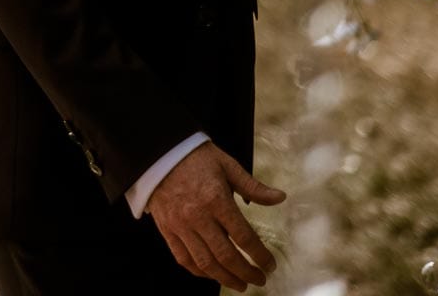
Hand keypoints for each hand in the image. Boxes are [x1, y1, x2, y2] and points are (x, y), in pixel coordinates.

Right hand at [147, 141, 285, 291]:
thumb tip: (280, 198)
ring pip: (205, 262)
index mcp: (216, 200)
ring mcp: (180, 225)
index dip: (260, 256)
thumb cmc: (195, 158)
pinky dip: (199, 271)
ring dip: (225, 278)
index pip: (244, 237)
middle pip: (226, 256)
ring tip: (240, 285)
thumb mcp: (227, 166)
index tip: (270, 265)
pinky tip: (212, 275)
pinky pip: (183, 258)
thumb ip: (253, 187)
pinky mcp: (167, 229)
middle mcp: (198, 217)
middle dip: (246, 272)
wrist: (157, 153)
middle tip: (260, 280)